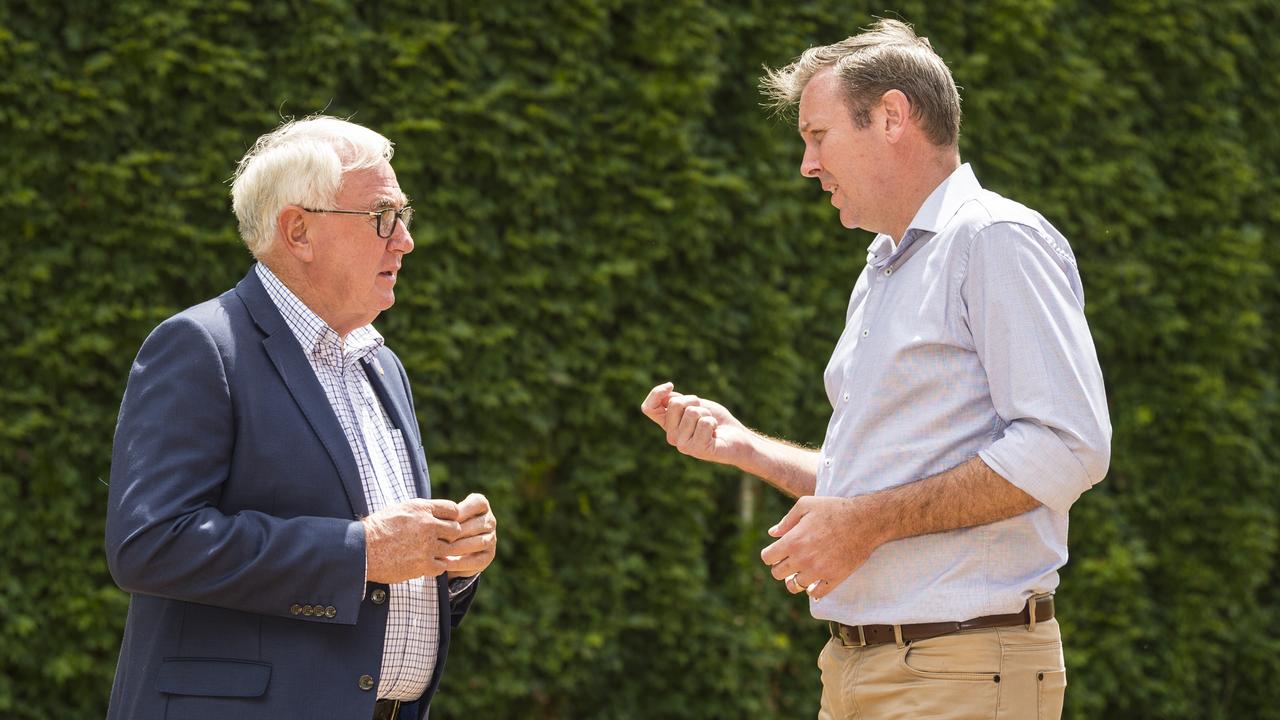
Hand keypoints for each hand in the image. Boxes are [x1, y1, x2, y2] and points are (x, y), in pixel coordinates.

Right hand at [363, 499, 462, 583]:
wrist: (361, 550)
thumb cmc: (377, 529)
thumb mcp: (400, 509)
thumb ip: (421, 510)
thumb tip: (436, 513)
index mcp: (421, 508)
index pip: (453, 510)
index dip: (450, 518)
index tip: (442, 524)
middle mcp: (428, 525)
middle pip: (455, 530)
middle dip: (448, 535)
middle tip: (437, 541)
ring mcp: (427, 546)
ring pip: (450, 549)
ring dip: (441, 552)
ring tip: (428, 553)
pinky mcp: (423, 565)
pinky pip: (442, 566)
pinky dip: (435, 567)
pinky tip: (424, 564)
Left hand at [444, 493, 496, 578]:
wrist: (450, 549)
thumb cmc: (443, 527)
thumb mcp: (444, 517)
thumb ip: (444, 514)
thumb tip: (433, 516)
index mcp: (481, 505)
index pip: (478, 503)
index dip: (462, 510)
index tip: (445, 518)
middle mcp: (490, 521)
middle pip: (479, 524)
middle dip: (458, 532)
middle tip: (439, 537)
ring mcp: (491, 539)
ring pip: (480, 542)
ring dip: (459, 547)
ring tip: (440, 551)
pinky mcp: (488, 556)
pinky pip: (476, 560)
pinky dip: (460, 563)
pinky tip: (445, 564)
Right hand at [640, 382, 753, 465]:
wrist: (737, 438)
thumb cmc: (716, 421)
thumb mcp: (694, 405)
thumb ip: (677, 401)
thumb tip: (666, 392)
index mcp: (668, 424)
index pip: (648, 408)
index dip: (656, 393)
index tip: (671, 386)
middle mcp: (671, 436)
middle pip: (675, 404)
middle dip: (695, 402)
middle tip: (704, 414)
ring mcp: (683, 445)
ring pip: (692, 412)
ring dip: (707, 414)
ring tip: (711, 425)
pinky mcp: (697, 450)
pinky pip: (705, 423)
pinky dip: (713, 422)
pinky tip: (715, 433)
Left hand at [758, 496, 885, 599]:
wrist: (864, 520)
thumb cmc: (834, 509)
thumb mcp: (806, 505)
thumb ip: (787, 520)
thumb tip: (773, 533)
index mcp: (793, 541)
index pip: (768, 557)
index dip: (770, 554)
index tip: (777, 552)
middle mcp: (802, 559)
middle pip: (777, 574)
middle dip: (780, 567)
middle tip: (789, 561)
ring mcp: (818, 571)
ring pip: (794, 586)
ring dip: (794, 579)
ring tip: (801, 572)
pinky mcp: (834, 578)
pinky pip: (816, 594)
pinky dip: (812, 589)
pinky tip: (814, 581)